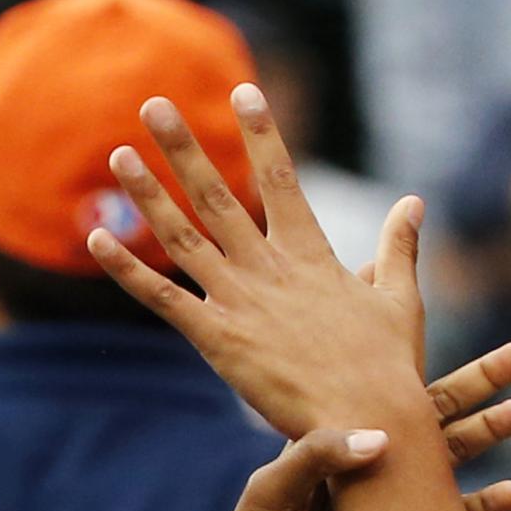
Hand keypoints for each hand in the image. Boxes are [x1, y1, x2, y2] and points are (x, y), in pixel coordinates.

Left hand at [90, 86, 436, 441]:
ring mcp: (240, 301)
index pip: (280, 177)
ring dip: (148, 194)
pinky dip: (128, 268)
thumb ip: (400, 247)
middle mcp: (269, 267)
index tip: (244, 90)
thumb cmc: (389, 367)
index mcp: (312, 253)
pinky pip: (162, 298)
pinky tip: (97, 238)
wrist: (370, 420)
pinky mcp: (217, 340)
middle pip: (218, 194)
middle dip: (184, 146)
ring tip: (118, 154)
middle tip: (154, 104)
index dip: (262, 132)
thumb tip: (413, 203)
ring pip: (183, 236)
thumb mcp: (401, 299)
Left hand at [194, 348, 510, 510]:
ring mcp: (390, 507)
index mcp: (330, 440)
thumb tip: (381, 440)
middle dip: (476, 384)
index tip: (439, 320)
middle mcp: (366, 466)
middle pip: (430, 414)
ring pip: (449, 460)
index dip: (411, 356)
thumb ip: (316, 459)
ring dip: (487, 435)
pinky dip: (484, 508)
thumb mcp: (269, 498)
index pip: (379, 388)